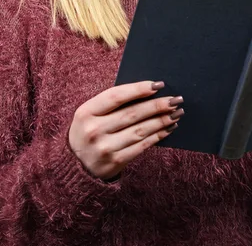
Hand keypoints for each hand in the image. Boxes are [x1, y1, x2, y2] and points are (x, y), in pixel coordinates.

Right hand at [68, 80, 182, 179]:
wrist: (74, 166)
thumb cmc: (90, 130)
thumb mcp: (91, 114)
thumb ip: (113, 103)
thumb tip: (149, 90)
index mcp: (85, 112)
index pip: (116, 96)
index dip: (139, 89)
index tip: (158, 85)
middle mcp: (93, 131)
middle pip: (132, 113)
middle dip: (158, 105)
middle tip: (176, 99)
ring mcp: (104, 148)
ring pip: (140, 130)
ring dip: (162, 120)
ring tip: (177, 112)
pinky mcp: (114, 162)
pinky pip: (142, 146)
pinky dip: (158, 135)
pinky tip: (169, 128)